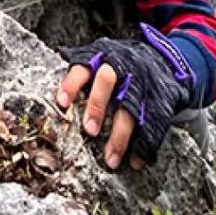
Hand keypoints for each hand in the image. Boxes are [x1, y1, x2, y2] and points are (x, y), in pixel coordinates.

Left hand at [56, 25, 192, 169]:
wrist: (162, 58)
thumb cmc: (120, 62)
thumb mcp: (100, 53)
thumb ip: (80, 61)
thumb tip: (53, 56)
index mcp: (102, 56)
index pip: (83, 67)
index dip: (71, 84)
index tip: (61, 103)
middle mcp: (122, 67)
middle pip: (108, 82)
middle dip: (97, 106)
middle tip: (89, 131)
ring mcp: (143, 83)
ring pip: (131, 109)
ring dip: (121, 137)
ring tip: (111, 160)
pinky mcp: (160, 100)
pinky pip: (154, 123)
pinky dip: (145, 144)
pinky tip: (136, 161)